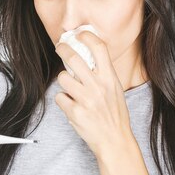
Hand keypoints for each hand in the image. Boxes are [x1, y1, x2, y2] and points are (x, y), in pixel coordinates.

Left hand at [54, 30, 135, 157]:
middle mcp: (98, 86)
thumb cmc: (114, 114)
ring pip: (63, 77)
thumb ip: (102, 73)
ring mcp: (86, 99)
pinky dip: (63, 100)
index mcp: (110, 78)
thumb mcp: (115, 89)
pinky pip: (60, 97)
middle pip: (74, 58)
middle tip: (60, 47)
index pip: (99, 48)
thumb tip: (88, 54)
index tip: (79, 34)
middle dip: (63, 48)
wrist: (115, 140)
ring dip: (64, 81)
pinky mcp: (75, 112)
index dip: (86, 36)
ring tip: (71, 88)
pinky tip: (72, 105)